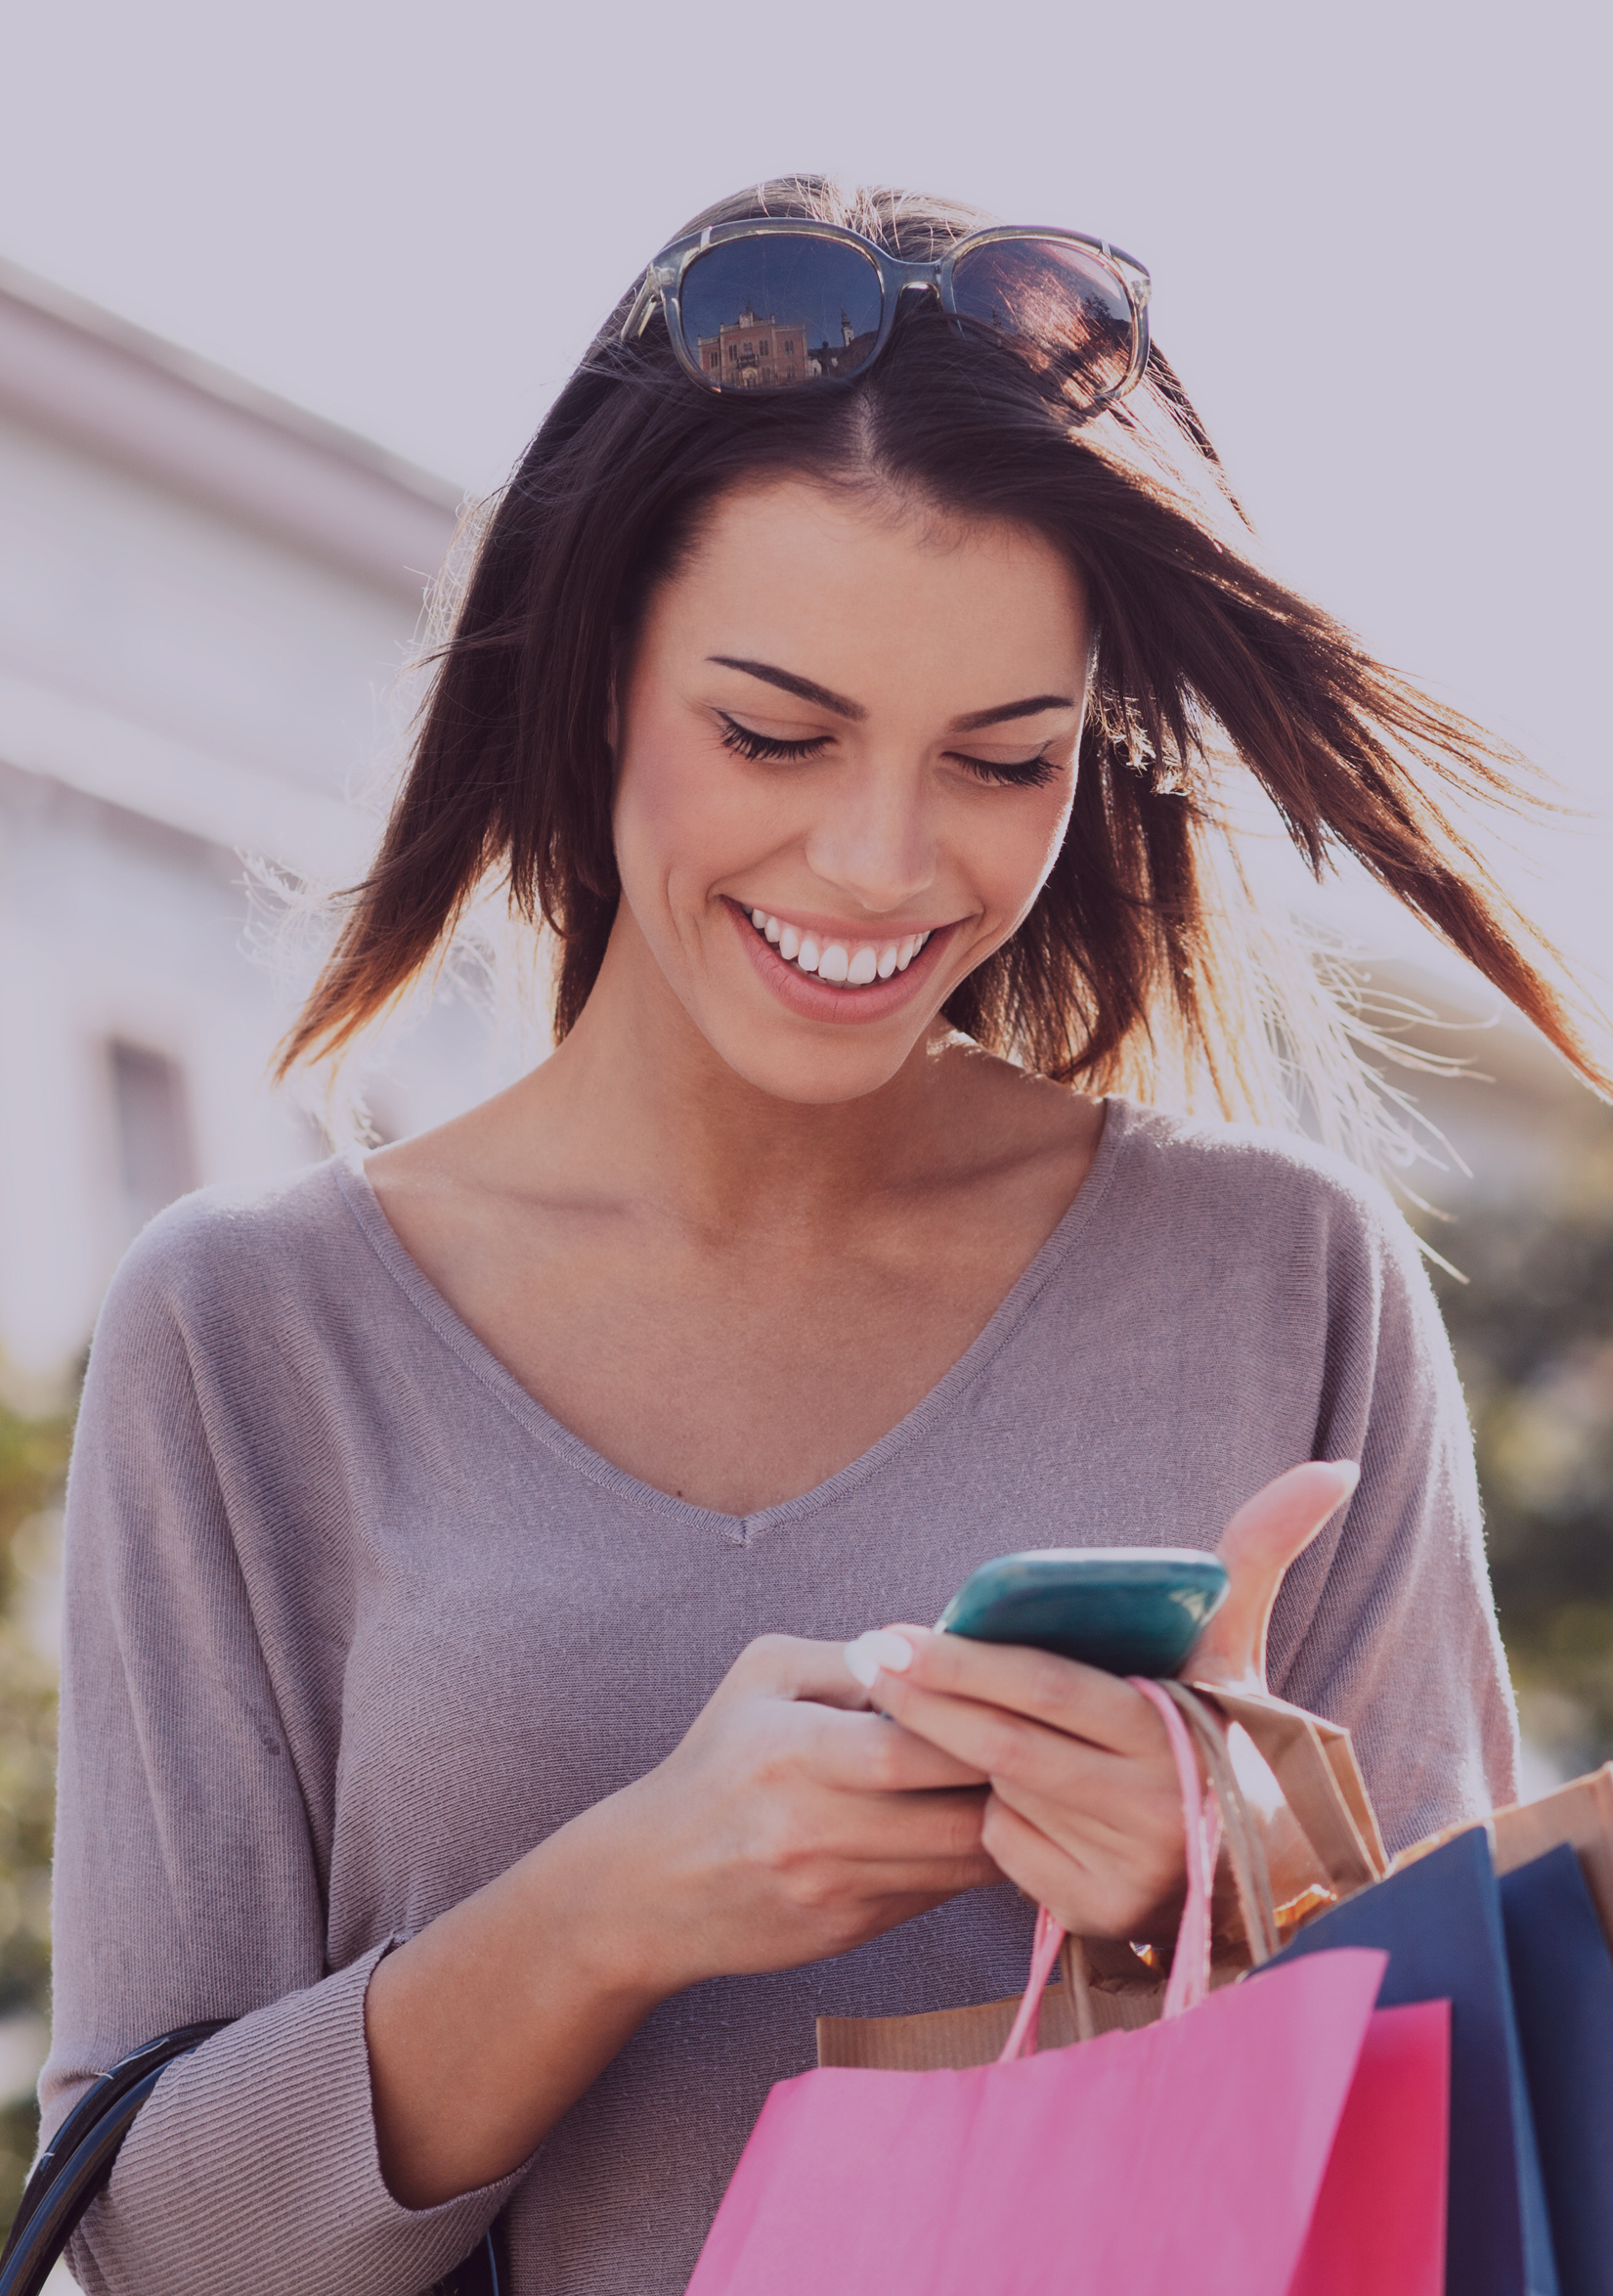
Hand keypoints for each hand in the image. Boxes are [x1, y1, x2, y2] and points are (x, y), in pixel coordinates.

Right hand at [367, 1633, 994, 2206]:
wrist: (648, 1887)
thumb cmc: (716, 1761)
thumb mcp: (763, 1676)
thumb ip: (852, 1657)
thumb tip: (943, 1644)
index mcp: (792, 1748)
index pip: (916, 1744)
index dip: (980, 1725)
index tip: (1026, 1700)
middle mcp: (812, 1826)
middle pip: (952, 1810)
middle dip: (1012, 1781)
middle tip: (1057, 1748)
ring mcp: (833, 1888)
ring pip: (958, 1862)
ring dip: (1008, 1827)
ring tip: (1044, 1787)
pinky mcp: (849, 1933)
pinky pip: (937, 1894)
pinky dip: (973, 1862)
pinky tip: (997, 1829)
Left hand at [844, 1460, 1359, 1939]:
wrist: (1267, 1867)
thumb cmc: (1227, 1730)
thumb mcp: (1238, 1648)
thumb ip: (1260, 1551)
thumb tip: (1331, 1467)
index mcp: (1181, 1733)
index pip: (1052, 1690)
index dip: (967, 1661)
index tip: (891, 1631)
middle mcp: (1154, 1810)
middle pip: (1007, 1747)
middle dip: (925, 1699)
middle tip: (864, 1653)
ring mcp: (1124, 1871)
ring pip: (1000, 1796)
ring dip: (949, 1754)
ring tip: (898, 1703)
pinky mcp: (1094, 1918)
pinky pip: (1008, 1850)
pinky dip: (990, 1814)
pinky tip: (986, 1786)